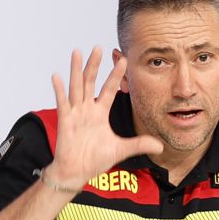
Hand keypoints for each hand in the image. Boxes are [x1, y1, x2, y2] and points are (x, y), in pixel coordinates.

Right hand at [46, 47, 163, 189]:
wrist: (76, 173)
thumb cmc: (94, 160)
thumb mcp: (121, 150)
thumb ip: (139, 144)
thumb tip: (161, 146)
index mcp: (100, 113)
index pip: (109, 89)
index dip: (116, 75)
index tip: (123, 59)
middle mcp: (87, 109)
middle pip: (91, 82)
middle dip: (94, 65)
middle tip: (98, 47)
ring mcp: (75, 113)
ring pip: (76, 87)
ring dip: (76, 70)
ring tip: (77, 52)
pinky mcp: (65, 121)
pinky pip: (62, 103)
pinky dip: (59, 90)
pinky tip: (57, 76)